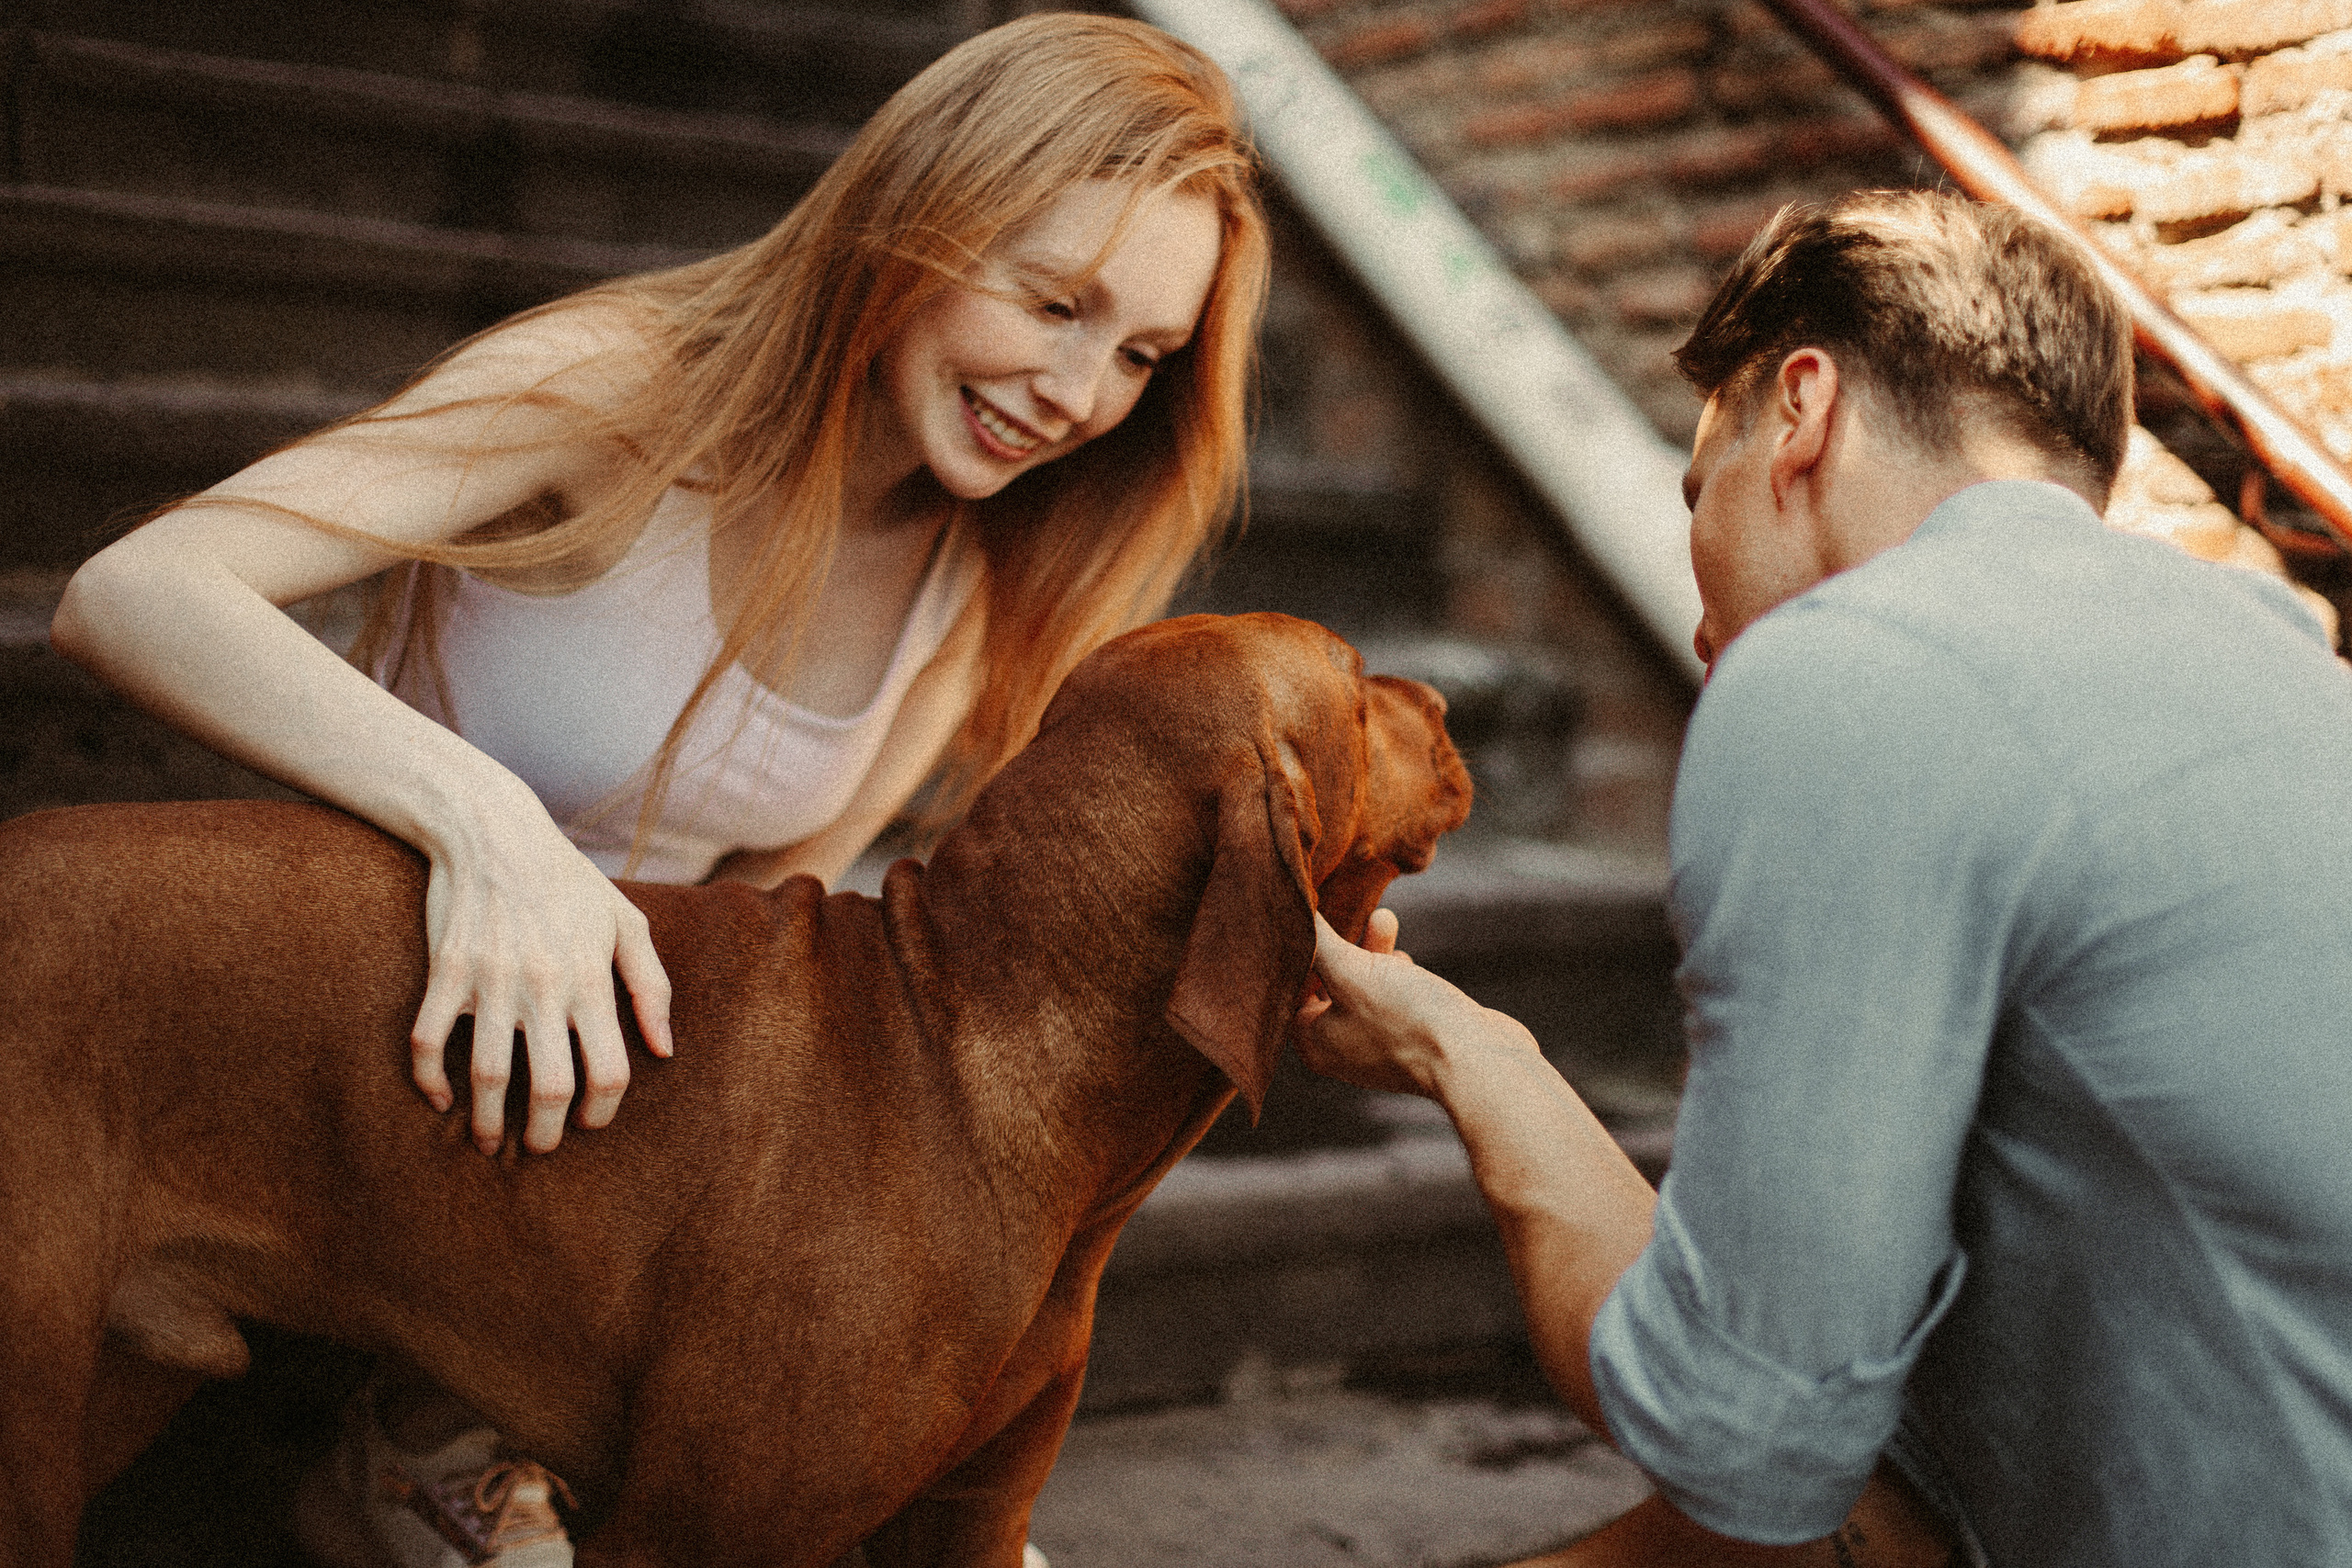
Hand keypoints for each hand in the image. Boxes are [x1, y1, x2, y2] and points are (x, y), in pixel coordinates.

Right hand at [411, 807, 672, 1154]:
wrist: (495, 832)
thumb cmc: (570, 883)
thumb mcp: (626, 923)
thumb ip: (651, 987)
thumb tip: (663, 1050)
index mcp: (592, 980)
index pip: (608, 1072)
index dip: (602, 1113)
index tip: (591, 1123)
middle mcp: (545, 986)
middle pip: (550, 1089)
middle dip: (546, 1135)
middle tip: (541, 1146)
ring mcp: (491, 980)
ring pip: (488, 1077)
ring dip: (487, 1123)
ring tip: (489, 1141)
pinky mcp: (446, 971)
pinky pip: (429, 1041)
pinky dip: (427, 1080)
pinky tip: (438, 1099)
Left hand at [1294, 908, 1531, 1098]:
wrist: (1478, 1059)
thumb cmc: (1406, 1018)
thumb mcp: (1350, 970)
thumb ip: (1316, 939)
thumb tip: (1288, 907)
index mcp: (1314, 1043)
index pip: (1290, 988)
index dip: (1301, 950)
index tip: (1311, 914)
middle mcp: (1340, 1051)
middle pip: (1328, 984)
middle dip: (1344, 943)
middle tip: (1359, 914)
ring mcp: (1378, 1048)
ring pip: (1363, 987)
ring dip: (1373, 952)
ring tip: (1385, 920)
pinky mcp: (1412, 1041)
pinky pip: (1392, 1000)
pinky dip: (1396, 974)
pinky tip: (1406, 961)